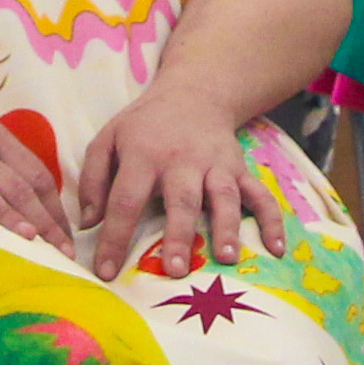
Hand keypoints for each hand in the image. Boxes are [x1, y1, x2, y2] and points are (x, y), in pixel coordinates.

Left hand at [68, 89, 277, 276]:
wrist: (194, 92)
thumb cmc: (145, 125)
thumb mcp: (107, 138)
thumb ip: (93, 179)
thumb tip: (88, 224)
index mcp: (143, 154)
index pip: (125, 200)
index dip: (114, 237)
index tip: (106, 271)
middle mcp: (182, 160)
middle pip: (180, 200)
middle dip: (178, 235)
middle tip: (174, 270)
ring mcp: (216, 165)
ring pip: (223, 197)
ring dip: (226, 227)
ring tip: (227, 258)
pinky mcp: (240, 169)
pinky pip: (260, 195)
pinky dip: (272, 221)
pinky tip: (275, 248)